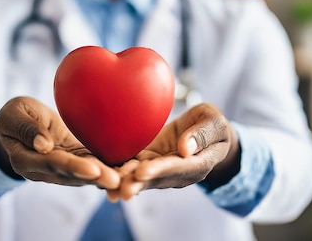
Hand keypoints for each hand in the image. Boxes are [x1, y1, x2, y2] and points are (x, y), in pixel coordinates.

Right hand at [0, 96, 119, 188]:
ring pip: (87, 174)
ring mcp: (63, 168)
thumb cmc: (14, 115)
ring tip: (128, 177)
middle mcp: (46, 171)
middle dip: (95, 177)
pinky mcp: (76, 160)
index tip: (92, 169)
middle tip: (116, 179)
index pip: (53, 164)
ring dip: (107, 176)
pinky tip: (130, 166)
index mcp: (27, 160)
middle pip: (73, 175)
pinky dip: (111, 166)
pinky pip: (94, 164)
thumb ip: (27, 129)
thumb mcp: (13, 115)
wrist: (21, 122)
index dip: (73, 167)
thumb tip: (44, 146)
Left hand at [110, 103, 239, 200]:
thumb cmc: (213, 126)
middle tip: (119, 189)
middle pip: (154, 179)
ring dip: (122, 180)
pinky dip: (115, 167)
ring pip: (138, 175)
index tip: (143, 171)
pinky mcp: (147, 160)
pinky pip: (130, 164)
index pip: (176, 168)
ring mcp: (159, 168)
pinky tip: (97, 169)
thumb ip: (202, 134)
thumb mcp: (213, 123)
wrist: (204, 131)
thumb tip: (186, 148)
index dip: (159, 170)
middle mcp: (175, 172)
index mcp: (195, 165)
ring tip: (104, 184)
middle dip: (136, 183)